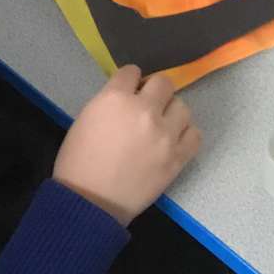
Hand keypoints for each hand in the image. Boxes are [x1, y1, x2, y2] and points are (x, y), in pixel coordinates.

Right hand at [53, 66, 201, 225]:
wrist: (90, 202)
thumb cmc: (78, 161)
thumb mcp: (86, 118)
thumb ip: (109, 101)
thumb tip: (128, 96)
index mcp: (115, 99)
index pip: (132, 71)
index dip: (129, 81)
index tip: (128, 90)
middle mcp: (145, 111)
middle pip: (163, 83)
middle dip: (153, 91)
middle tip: (145, 106)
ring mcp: (165, 134)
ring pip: (182, 106)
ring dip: (170, 112)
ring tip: (160, 126)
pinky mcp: (178, 157)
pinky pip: (194, 134)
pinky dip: (185, 134)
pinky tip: (173, 141)